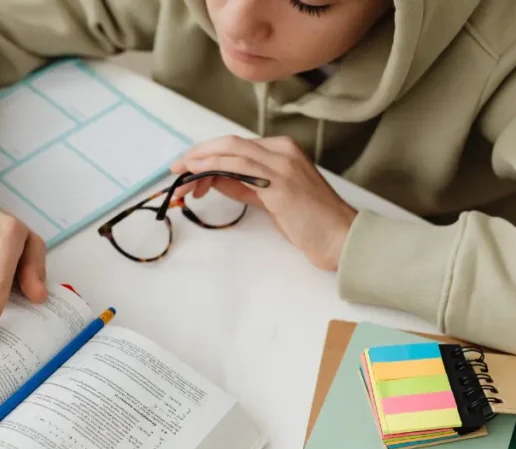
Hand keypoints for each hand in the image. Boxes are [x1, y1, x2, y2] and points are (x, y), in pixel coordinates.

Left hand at [170, 136, 356, 270]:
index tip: (188, 168)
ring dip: (200, 162)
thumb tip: (214, 179)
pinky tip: (197, 175)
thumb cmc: (309, 222)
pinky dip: (213, 167)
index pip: (236, 146)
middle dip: (198, 153)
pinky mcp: (280, 183)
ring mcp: (282, 164)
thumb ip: (245, 185)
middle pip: (229, 143)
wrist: (340, 237)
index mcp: (283, 150)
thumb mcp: (271, 198)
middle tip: (175, 168)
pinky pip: (239, 167)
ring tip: (180, 176)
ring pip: (231, 151)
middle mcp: (283, 150)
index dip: (207, 154)